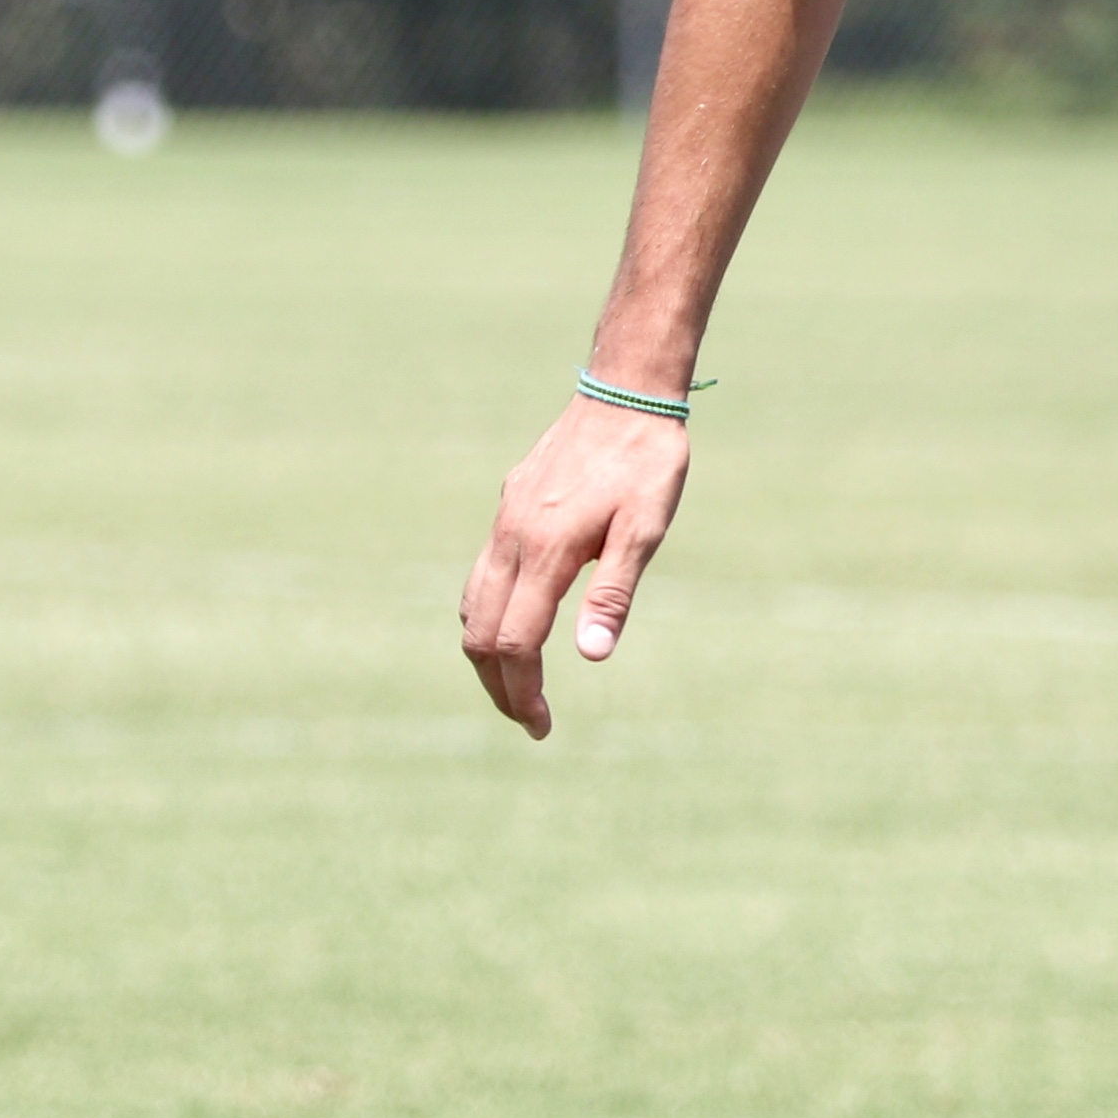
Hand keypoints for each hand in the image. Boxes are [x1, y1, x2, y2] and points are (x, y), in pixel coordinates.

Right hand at [460, 399, 693, 737]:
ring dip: (487, 654)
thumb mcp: (645, 530)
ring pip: (471, 605)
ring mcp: (504, 522)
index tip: (543, 726)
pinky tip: (513, 627)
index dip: (523, 691)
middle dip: (498, 686)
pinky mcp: (509, 508)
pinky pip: (480, 576)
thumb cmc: (646, 462)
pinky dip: (486, 616)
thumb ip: (614, 594)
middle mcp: (512, 539)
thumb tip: (590, 657)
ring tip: (519, 686)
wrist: (623, 392)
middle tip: (531, 721)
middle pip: (479, 633)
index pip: (515, 641)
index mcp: (546, 551)